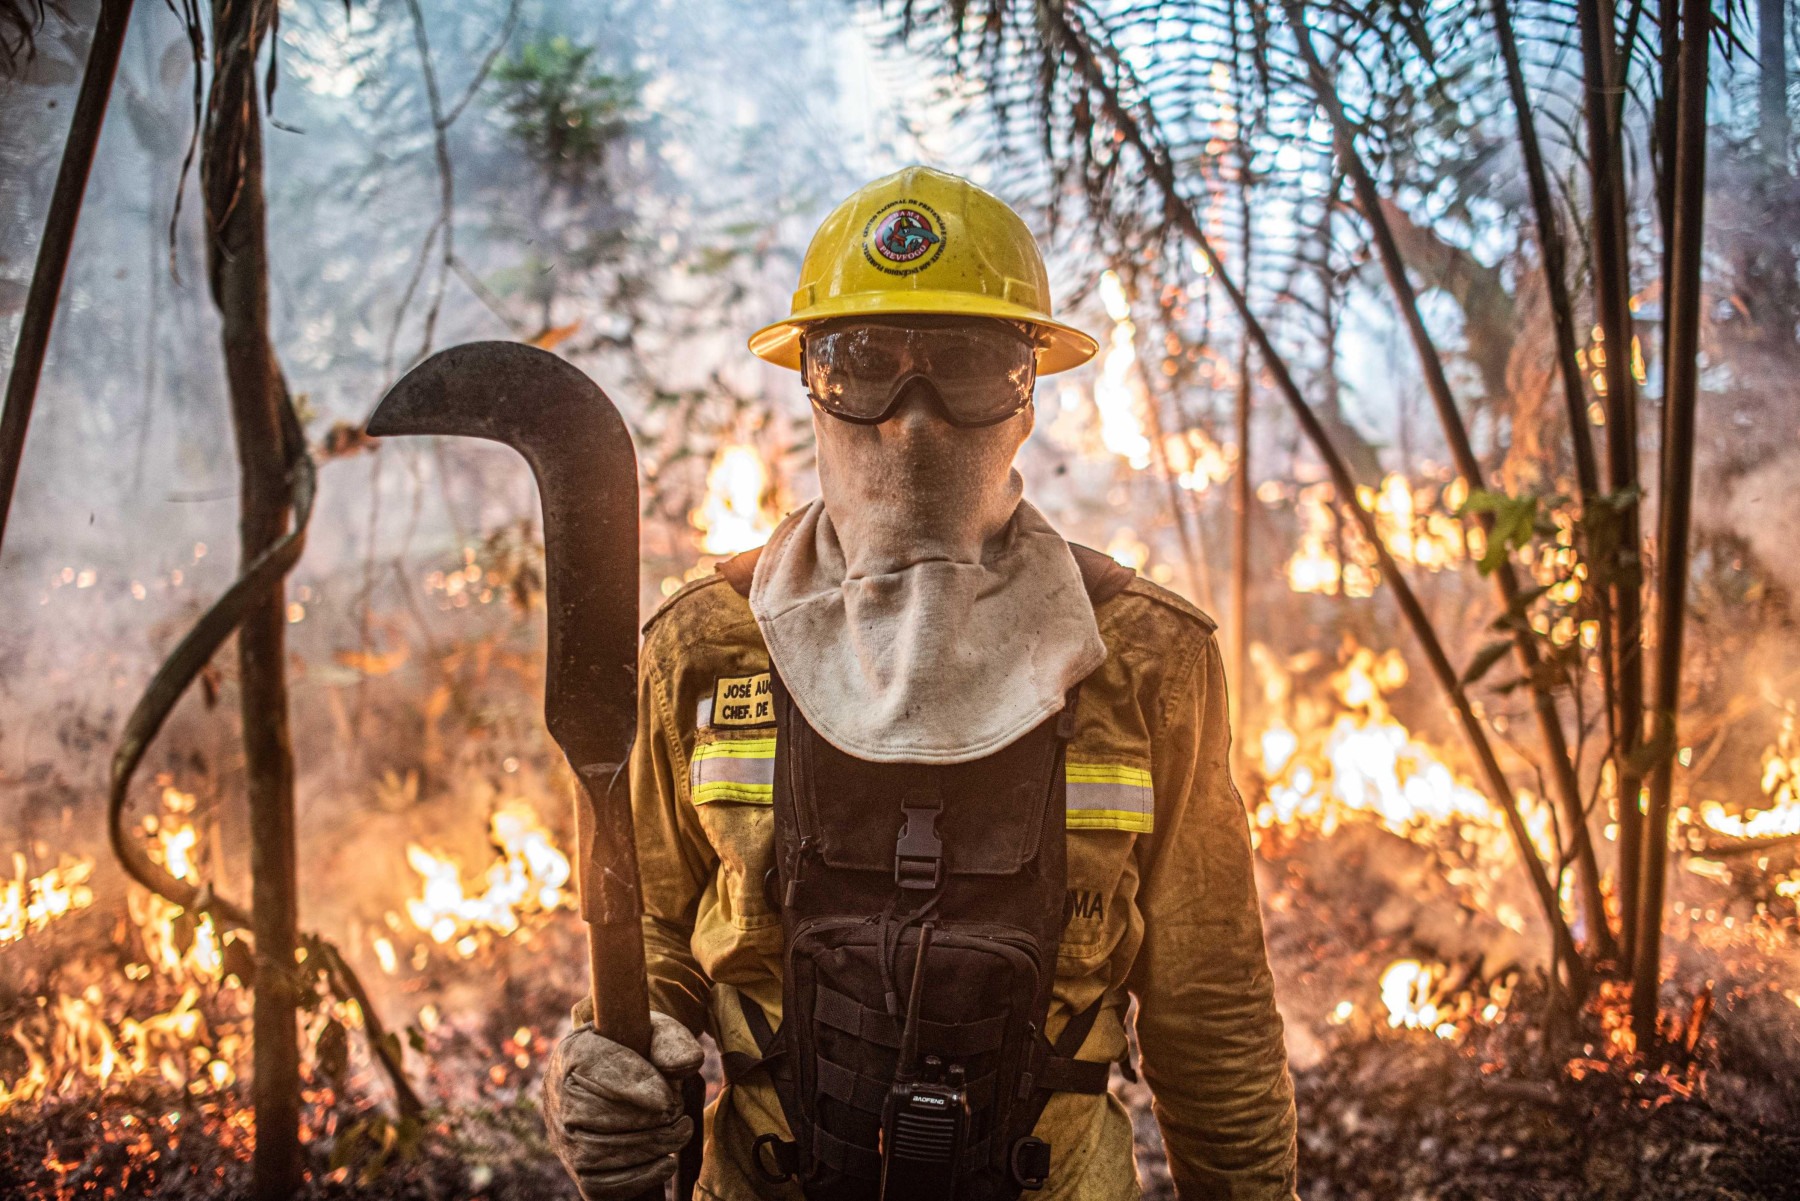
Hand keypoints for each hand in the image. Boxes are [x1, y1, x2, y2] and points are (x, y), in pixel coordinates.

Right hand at [543, 1008, 704, 1199]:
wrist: (625, 1073)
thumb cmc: (644, 1050)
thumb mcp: (659, 1034)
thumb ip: (672, 1042)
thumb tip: (685, 1065)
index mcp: (574, 1051)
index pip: (595, 1067)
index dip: (634, 1086)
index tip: (669, 1097)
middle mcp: (557, 1094)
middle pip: (591, 1116)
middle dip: (645, 1120)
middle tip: (679, 1115)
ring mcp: (562, 1135)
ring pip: (594, 1153)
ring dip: (645, 1148)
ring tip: (680, 1133)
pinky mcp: (576, 1167)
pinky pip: (597, 1185)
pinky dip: (635, 1179)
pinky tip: (666, 1163)